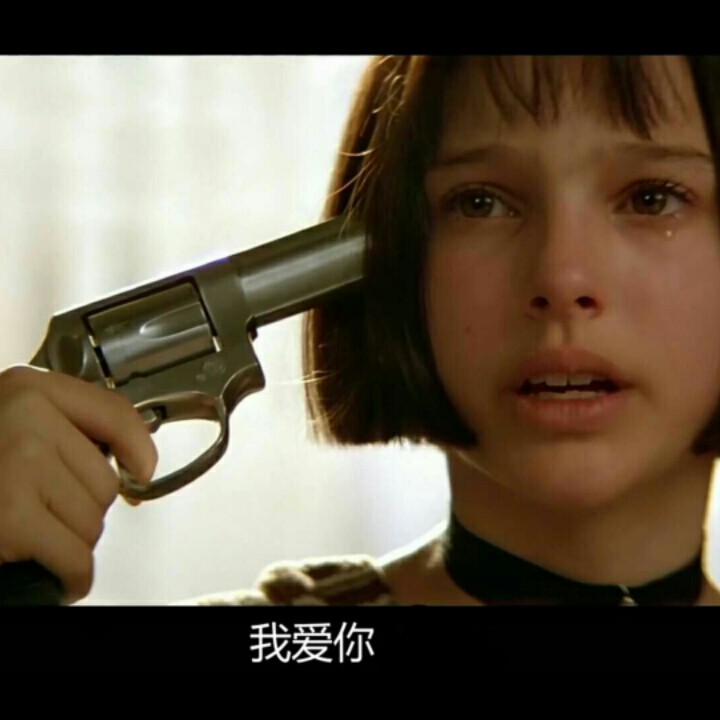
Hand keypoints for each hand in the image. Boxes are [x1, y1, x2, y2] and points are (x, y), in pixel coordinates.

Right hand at [0, 365, 156, 602]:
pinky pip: (76, 556)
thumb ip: (60, 429)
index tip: (142, 467)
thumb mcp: (8, 425)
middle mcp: (26, 416)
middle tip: (43, 511)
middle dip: (81, 507)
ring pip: (93, 519)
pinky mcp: (10, 514)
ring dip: (71, 539)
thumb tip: (129, 461)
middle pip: (105, 479)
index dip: (138, 447)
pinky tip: (60, 574)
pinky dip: (72, 575)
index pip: (115, 412)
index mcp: (28, 389)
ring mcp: (18, 462)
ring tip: (31, 531)